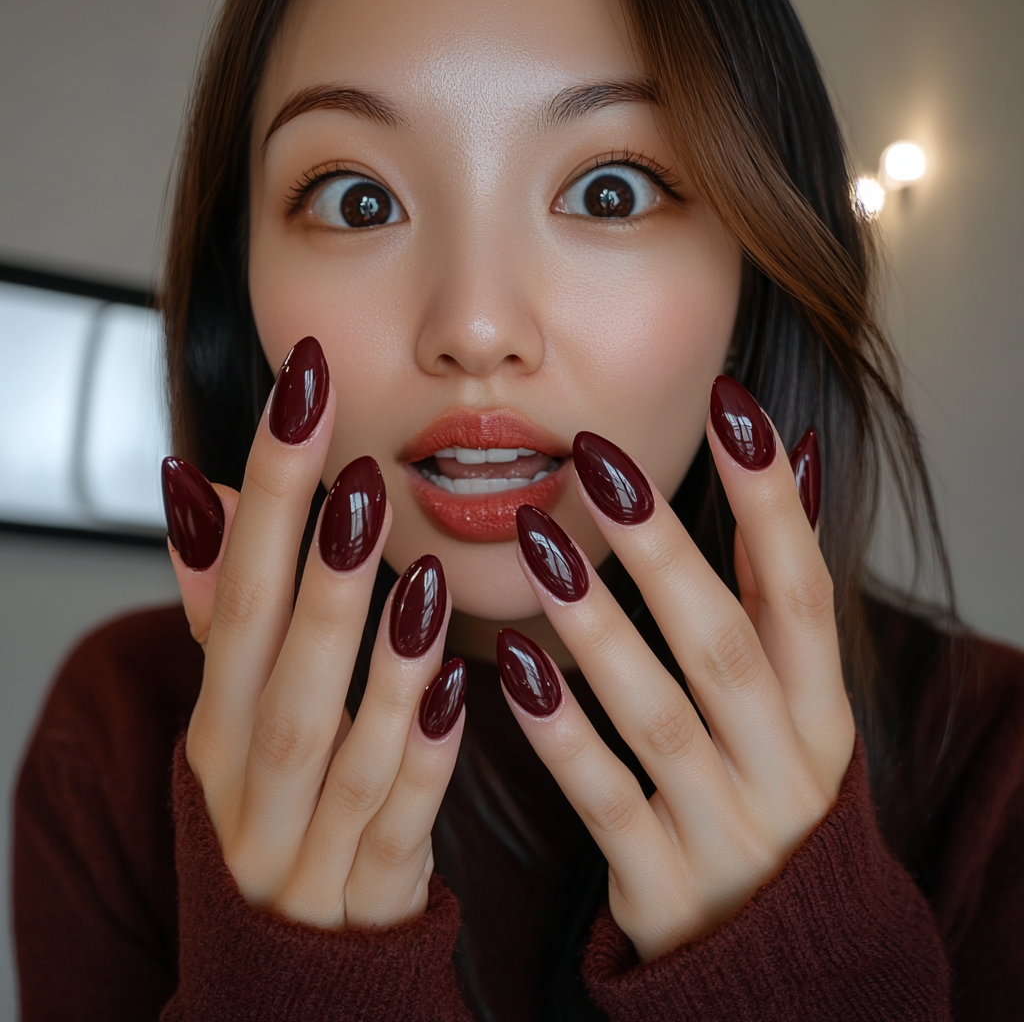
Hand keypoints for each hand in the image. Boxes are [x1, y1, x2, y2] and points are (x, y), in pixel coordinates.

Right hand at [163, 336, 464, 931]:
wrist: (285, 958)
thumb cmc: (272, 800)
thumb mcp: (231, 706)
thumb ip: (221, 603)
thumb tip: (192, 489)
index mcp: (218, 712)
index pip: (235, 586)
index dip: (264, 490)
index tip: (304, 395)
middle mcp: (245, 772)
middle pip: (274, 662)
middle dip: (314, 570)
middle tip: (357, 477)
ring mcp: (299, 835)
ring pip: (336, 744)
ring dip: (375, 663)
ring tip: (423, 581)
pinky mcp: (364, 883)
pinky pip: (396, 822)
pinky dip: (424, 762)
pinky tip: (462, 696)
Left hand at [504, 376, 854, 962]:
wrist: (778, 953)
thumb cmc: (767, 787)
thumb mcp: (799, 704)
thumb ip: (781, 597)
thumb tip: (796, 465)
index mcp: (821, 711)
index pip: (802, 588)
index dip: (771, 498)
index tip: (731, 408)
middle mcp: (786, 765)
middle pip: (723, 642)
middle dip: (665, 547)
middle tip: (599, 460)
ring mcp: (727, 828)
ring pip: (660, 714)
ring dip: (598, 627)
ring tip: (538, 544)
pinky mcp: (664, 882)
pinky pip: (606, 800)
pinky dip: (563, 734)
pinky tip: (514, 670)